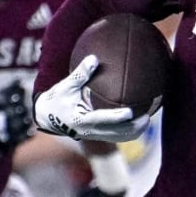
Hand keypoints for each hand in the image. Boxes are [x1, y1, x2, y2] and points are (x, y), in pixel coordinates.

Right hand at [34, 56, 149, 142]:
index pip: (102, 120)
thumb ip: (80, 74)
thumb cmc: (56, 100)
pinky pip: (116, 136)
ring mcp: (94, 135)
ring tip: (147, 120)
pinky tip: (138, 121)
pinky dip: (128, 131)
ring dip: (134, 132)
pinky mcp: (97, 136)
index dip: (117, 117)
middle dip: (133, 127)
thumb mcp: (65, 86)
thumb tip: (94, 58)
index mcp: (81, 120)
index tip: (131, 111)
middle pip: (116, 133)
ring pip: (119, 138)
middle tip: (148, 116)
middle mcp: (89, 131)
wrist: (47, 117)